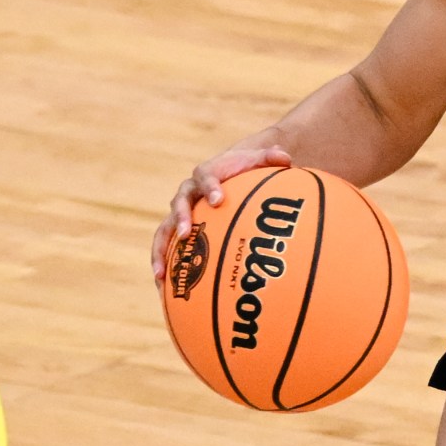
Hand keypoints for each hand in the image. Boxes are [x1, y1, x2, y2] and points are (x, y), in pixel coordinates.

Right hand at [152, 143, 294, 278]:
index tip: (218, 199)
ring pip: (164, 230)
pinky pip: (166, 248)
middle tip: (184, 233)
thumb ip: (269, 158)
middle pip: (178, 203)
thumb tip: (286, 157)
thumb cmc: (242, 169)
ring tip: (160, 274)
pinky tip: (163, 288)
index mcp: (205, 175)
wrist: (226, 174)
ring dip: (160, 250)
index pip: (204, 178)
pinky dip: (163, 265)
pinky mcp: (178, 230)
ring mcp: (180, 213)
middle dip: (180, 218)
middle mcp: (187, 193)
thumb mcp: (256, 161)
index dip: (210, 187)